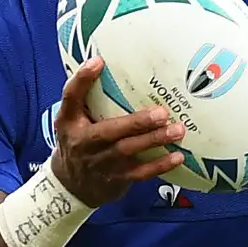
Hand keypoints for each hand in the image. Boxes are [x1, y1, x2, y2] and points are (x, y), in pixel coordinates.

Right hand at [51, 56, 186, 206]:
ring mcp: (100, 163)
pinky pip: (140, 173)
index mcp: (69, 122)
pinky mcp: (116, 179)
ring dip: (153, 140)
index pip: (71, 97)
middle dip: (137, 122)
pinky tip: (177, 156)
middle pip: (109, 131)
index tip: (99, 61)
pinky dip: (159, 165)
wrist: (71, 185)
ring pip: (128, 151)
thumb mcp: (72, 120)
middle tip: (162, 112)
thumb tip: (105, 62)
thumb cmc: (78, 142)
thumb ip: (86, 97)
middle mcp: (83, 143)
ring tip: (177, 130)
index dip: (82, 79)